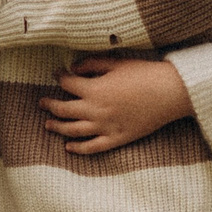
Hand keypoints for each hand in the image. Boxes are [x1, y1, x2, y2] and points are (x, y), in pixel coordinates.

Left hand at [39, 55, 191, 154]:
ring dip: (57, 127)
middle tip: (42, 102)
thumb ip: (92, 64)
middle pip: (64, 110)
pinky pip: (92, 147)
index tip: (57, 74)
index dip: (59, 77)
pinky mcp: (117, 139)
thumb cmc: (144, 74)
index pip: (67, 84)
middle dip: (50, 105)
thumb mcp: (116, 63)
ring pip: (73, 130)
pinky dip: (78, 148)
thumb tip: (73, 67)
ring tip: (47, 124)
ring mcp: (105, 127)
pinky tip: (69, 147)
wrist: (169, 93)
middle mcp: (95, 110)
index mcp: (94, 90)